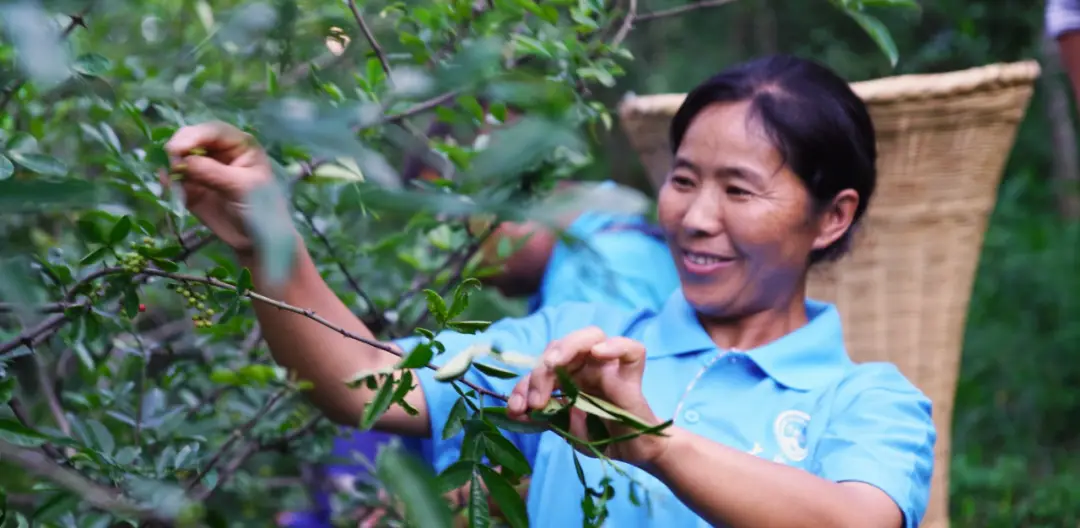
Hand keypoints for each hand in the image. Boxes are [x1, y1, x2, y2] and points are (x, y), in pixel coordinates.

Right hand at [162, 121, 287, 255]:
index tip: (177, 149)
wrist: (258, 240)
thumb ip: (212, 172)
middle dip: (179, 148)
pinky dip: (167, 179)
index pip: (213, 131)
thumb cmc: (262, 208)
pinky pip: (175, 178)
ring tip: (171, 178)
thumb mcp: (242, 187)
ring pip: (180, 157)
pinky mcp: (192, 187)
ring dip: (171, 164)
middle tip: (173, 165)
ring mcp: (204, 168)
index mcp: (239, 145)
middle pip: (192, 139)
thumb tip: (182, 161)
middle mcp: (220, 152)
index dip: (193, 136)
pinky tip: (165, 184)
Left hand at [505, 327, 666, 466]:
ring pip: (590, 336)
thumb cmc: (601, 437)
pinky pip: (631, 349)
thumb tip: (516, 410)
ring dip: (566, 347)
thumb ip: (544, 418)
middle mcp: (586, 365)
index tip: (515, 409)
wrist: (633, 453)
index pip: (540, 368)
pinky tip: (598, 353)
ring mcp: (609, 366)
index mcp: (567, 375)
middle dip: (540, 372)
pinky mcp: (631, 374)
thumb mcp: (565, 430)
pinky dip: (615, 346)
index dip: (524, 385)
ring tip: (553, 365)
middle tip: (535, 402)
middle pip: (559, 348)